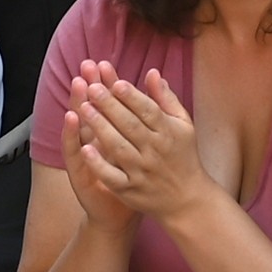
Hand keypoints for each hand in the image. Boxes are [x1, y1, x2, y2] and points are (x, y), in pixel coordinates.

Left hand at [60, 61, 224, 228]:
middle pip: (130, 125)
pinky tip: (84, 149)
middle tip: (92, 88)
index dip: (132, 96)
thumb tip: (152, 72)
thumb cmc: (183, 156)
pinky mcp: (130, 189)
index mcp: (168, 132)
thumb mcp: (183, 125)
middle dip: (110, 106)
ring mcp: (141, 171)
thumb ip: (166, 99)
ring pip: (118, 147)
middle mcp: (154, 151)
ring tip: (83, 108)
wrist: (187, 200)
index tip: (115, 82)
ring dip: (100, 128)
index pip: (148, 111)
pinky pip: (112, 176)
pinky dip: (99, 164)